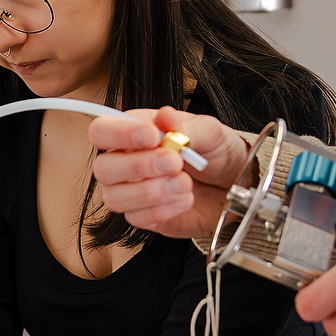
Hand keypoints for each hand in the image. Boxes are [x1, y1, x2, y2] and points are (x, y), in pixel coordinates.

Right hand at [89, 107, 246, 239]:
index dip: (120, 134)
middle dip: (139, 166)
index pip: (102, 131)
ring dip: (151, 191)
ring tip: (185, 183)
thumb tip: (165, 116)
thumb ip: (184, 125)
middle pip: (103, 168)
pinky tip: (186, 198)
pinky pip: (137, 218)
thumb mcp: (208, 131)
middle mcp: (125, 161)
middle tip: (175, 162)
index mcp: (133, 132)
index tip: (153, 136)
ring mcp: (132, 192)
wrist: (234, 183)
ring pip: (115, 197)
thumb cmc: (215, 151)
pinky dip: (164, 209)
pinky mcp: (145, 217)